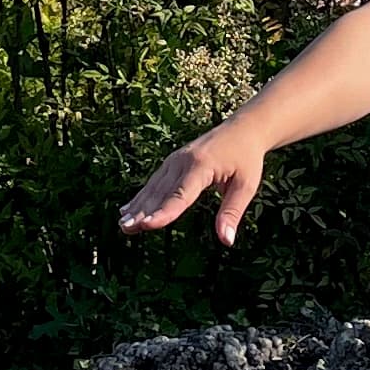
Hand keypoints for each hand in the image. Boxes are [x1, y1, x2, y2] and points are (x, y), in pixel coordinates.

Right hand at [119, 128, 268, 245]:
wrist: (242, 129)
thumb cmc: (246, 158)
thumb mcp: (246, 186)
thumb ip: (232, 212)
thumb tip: (227, 240)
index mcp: (201, 165)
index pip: (180, 194)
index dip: (164, 212)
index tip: (148, 225)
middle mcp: (182, 161)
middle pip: (161, 192)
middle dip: (143, 211)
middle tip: (126, 229)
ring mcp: (175, 160)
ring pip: (154, 187)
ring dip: (138, 206)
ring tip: (123, 224)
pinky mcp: (172, 162)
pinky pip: (155, 182)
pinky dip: (142, 196)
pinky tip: (128, 209)